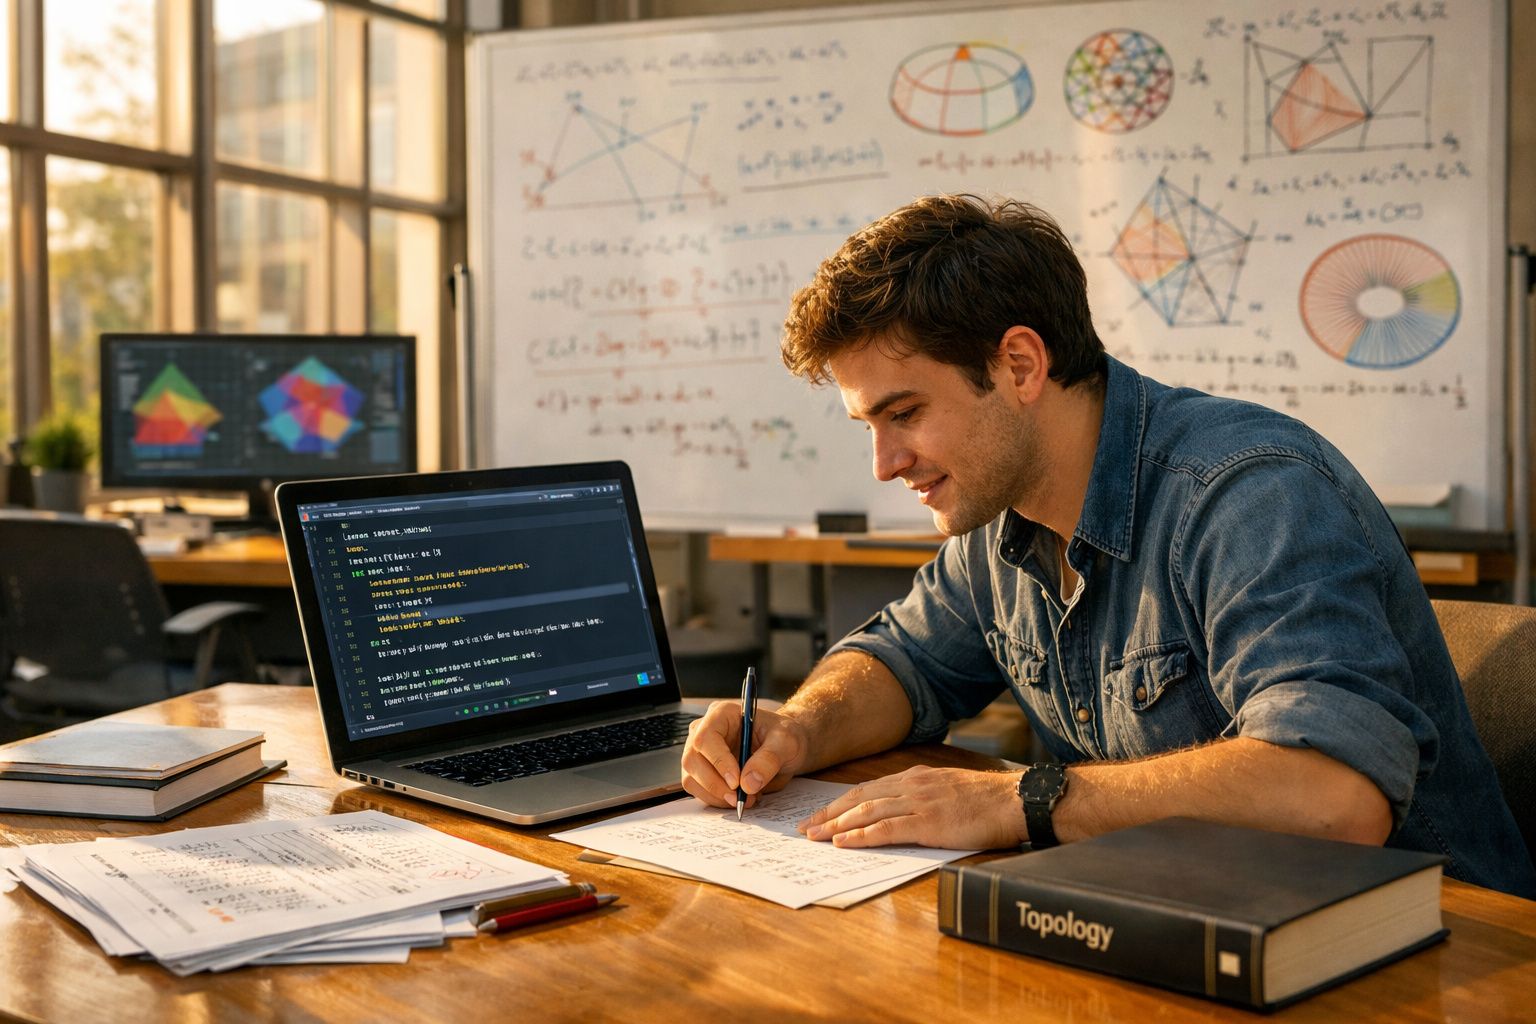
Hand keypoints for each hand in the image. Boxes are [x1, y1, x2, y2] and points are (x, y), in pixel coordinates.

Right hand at [680, 700, 810, 809]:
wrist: (784, 749)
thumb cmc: (783, 737)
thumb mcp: (786, 742)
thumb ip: (769, 759)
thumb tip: (748, 784)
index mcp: (722, 714)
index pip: (706, 737)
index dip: (718, 761)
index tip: (736, 782)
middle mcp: (705, 730)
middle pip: (692, 759)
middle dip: (715, 784)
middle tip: (740, 798)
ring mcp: (700, 752)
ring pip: (691, 778)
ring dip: (716, 795)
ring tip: (745, 799)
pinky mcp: (702, 771)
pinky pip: (698, 790)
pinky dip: (717, 800)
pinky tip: (739, 798)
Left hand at [796, 766, 1027, 849]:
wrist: (1015, 801)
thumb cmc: (987, 802)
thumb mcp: (948, 790)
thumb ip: (924, 797)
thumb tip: (901, 813)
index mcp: (915, 778)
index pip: (868, 789)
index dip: (840, 803)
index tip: (820, 815)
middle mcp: (912, 786)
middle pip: (859, 798)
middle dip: (829, 814)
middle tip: (805, 828)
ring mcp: (919, 803)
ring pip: (867, 812)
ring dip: (837, 825)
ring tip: (815, 837)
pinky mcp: (929, 823)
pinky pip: (887, 829)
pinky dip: (862, 835)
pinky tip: (845, 842)